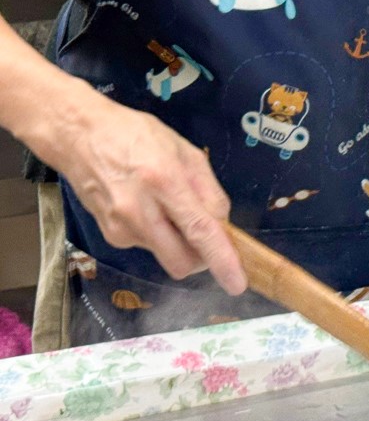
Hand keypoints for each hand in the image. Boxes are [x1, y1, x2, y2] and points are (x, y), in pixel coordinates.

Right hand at [51, 91, 246, 294]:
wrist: (78, 136)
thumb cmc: (137, 136)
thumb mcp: (185, 152)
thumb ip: (209, 191)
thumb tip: (223, 226)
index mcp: (164, 182)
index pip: (199, 231)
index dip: (221, 260)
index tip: (237, 283)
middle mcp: (140, 211)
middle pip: (182, 261)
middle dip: (202, 259)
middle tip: (206, 236)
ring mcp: (122, 227)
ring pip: (167, 256)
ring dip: (179, 242)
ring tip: (167, 206)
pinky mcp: (111, 236)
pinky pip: (150, 247)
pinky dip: (159, 235)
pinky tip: (147, 208)